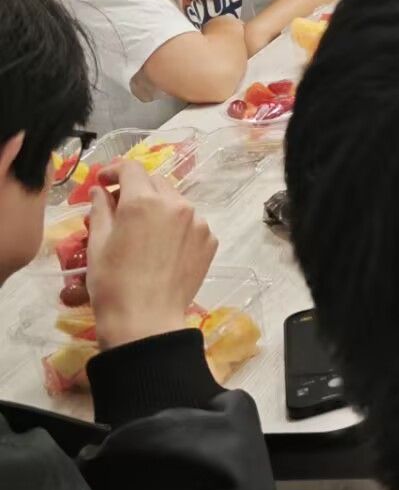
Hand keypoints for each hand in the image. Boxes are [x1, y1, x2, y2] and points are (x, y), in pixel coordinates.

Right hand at [86, 162, 217, 349]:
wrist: (146, 320)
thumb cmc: (112, 282)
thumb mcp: (98, 243)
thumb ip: (101, 210)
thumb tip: (102, 191)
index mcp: (143, 201)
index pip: (131, 169)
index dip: (114, 171)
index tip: (103, 181)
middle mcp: (176, 204)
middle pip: (155, 183)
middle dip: (136, 189)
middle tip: (119, 207)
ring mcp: (198, 222)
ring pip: (175, 202)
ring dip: (158, 208)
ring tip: (143, 231)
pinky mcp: (210, 240)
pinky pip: (191, 223)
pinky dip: (176, 227)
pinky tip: (163, 248)